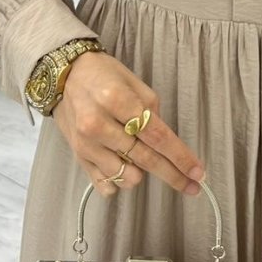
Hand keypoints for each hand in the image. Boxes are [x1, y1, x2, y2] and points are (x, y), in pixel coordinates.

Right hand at [52, 51, 205, 198]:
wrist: (63, 76)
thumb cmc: (103, 75)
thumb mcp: (134, 82)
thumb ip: (153, 112)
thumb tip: (167, 143)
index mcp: (116, 100)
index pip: (157, 136)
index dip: (180, 157)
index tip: (198, 172)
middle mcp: (99, 125)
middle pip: (145, 159)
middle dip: (173, 175)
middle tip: (193, 187)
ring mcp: (86, 144)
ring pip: (127, 177)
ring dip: (142, 173)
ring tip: (142, 157)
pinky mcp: (78, 157)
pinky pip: (106, 184)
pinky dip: (120, 181)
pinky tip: (124, 167)